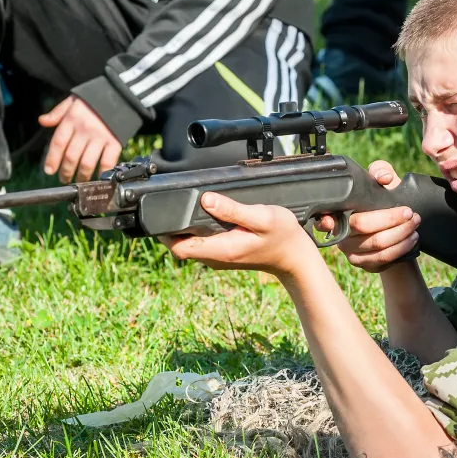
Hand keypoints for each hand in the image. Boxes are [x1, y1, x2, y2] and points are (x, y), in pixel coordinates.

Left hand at [39, 96, 122, 182]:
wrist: (120, 94)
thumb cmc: (94, 99)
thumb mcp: (72, 101)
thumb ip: (57, 113)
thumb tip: (42, 121)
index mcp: (72, 119)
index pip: (58, 143)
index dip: (52, 159)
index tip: (49, 170)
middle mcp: (85, 129)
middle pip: (71, 156)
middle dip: (66, 171)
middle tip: (64, 178)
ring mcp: (101, 137)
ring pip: (87, 163)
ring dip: (82, 176)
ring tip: (79, 181)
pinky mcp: (115, 142)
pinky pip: (107, 162)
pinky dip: (102, 173)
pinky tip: (98, 178)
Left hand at [161, 192, 318, 277]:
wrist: (295, 258)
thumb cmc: (283, 237)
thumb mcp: (261, 217)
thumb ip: (233, 210)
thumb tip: (206, 199)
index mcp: (221, 249)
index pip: (179, 248)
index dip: (165, 233)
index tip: (161, 214)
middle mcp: (215, 257)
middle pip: (180, 246)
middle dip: (170, 228)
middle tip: (168, 204)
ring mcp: (219, 257)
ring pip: (189, 245)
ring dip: (182, 229)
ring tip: (182, 207)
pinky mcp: (223, 254)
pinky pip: (200, 244)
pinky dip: (195, 232)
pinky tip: (200, 216)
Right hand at [317, 160, 419, 272]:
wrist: (392, 230)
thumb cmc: (382, 203)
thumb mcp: (381, 184)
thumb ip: (380, 171)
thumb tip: (384, 177)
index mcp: (338, 211)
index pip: (324, 217)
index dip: (324, 221)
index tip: (331, 221)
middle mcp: (340, 232)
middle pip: (361, 226)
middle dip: (390, 218)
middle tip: (409, 212)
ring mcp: (349, 250)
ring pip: (376, 243)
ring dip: (401, 233)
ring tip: (415, 223)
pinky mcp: (362, 263)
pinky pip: (383, 257)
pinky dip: (401, 247)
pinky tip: (412, 238)